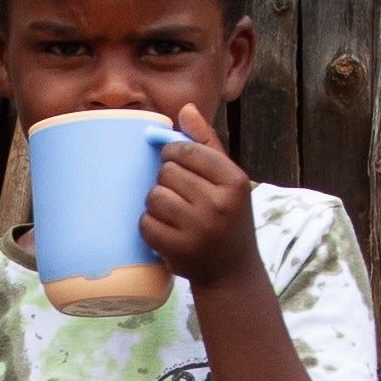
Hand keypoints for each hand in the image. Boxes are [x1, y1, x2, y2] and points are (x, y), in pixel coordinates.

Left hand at [141, 124, 263, 290]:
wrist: (233, 271)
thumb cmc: (228, 216)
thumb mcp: (228, 180)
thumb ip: (207, 143)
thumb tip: (186, 109)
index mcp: (234, 180)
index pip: (185, 151)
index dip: (171, 154)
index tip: (173, 163)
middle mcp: (219, 203)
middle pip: (166, 172)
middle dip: (166, 181)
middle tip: (180, 196)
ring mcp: (199, 228)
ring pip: (154, 196)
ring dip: (157, 204)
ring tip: (173, 214)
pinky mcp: (180, 249)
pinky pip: (146, 223)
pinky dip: (150, 226)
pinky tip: (166, 231)